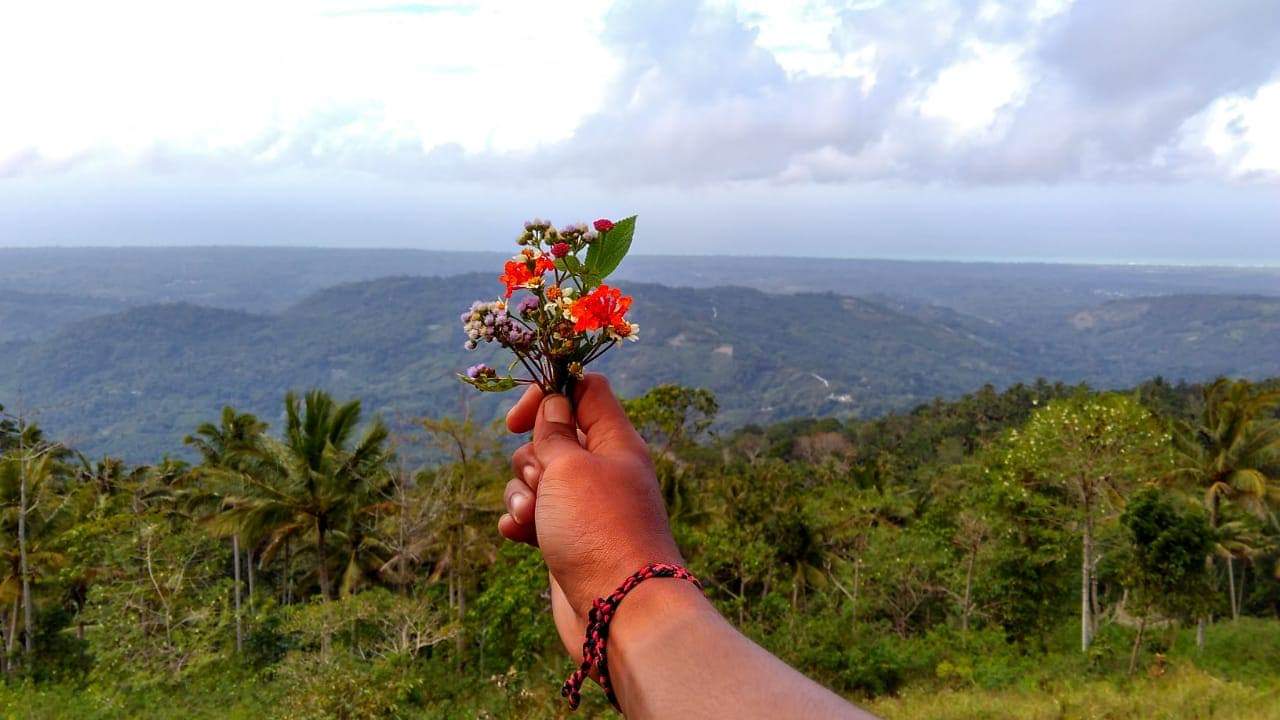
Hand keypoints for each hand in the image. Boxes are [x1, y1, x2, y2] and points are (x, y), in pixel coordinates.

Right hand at [498, 373, 682, 659]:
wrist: (620, 611)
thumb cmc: (599, 532)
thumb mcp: (570, 468)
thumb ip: (554, 433)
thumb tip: (553, 404)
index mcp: (615, 441)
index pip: (585, 391)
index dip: (548, 395)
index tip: (518, 420)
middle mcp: (603, 470)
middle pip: (552, 437)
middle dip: (529, 457)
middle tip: (542, 484)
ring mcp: (586, 507)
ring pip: (537, 479)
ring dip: (520, 493)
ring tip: (531, 519)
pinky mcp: (569, 539)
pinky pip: (534, 516)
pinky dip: (521, 521)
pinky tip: (518, 535)